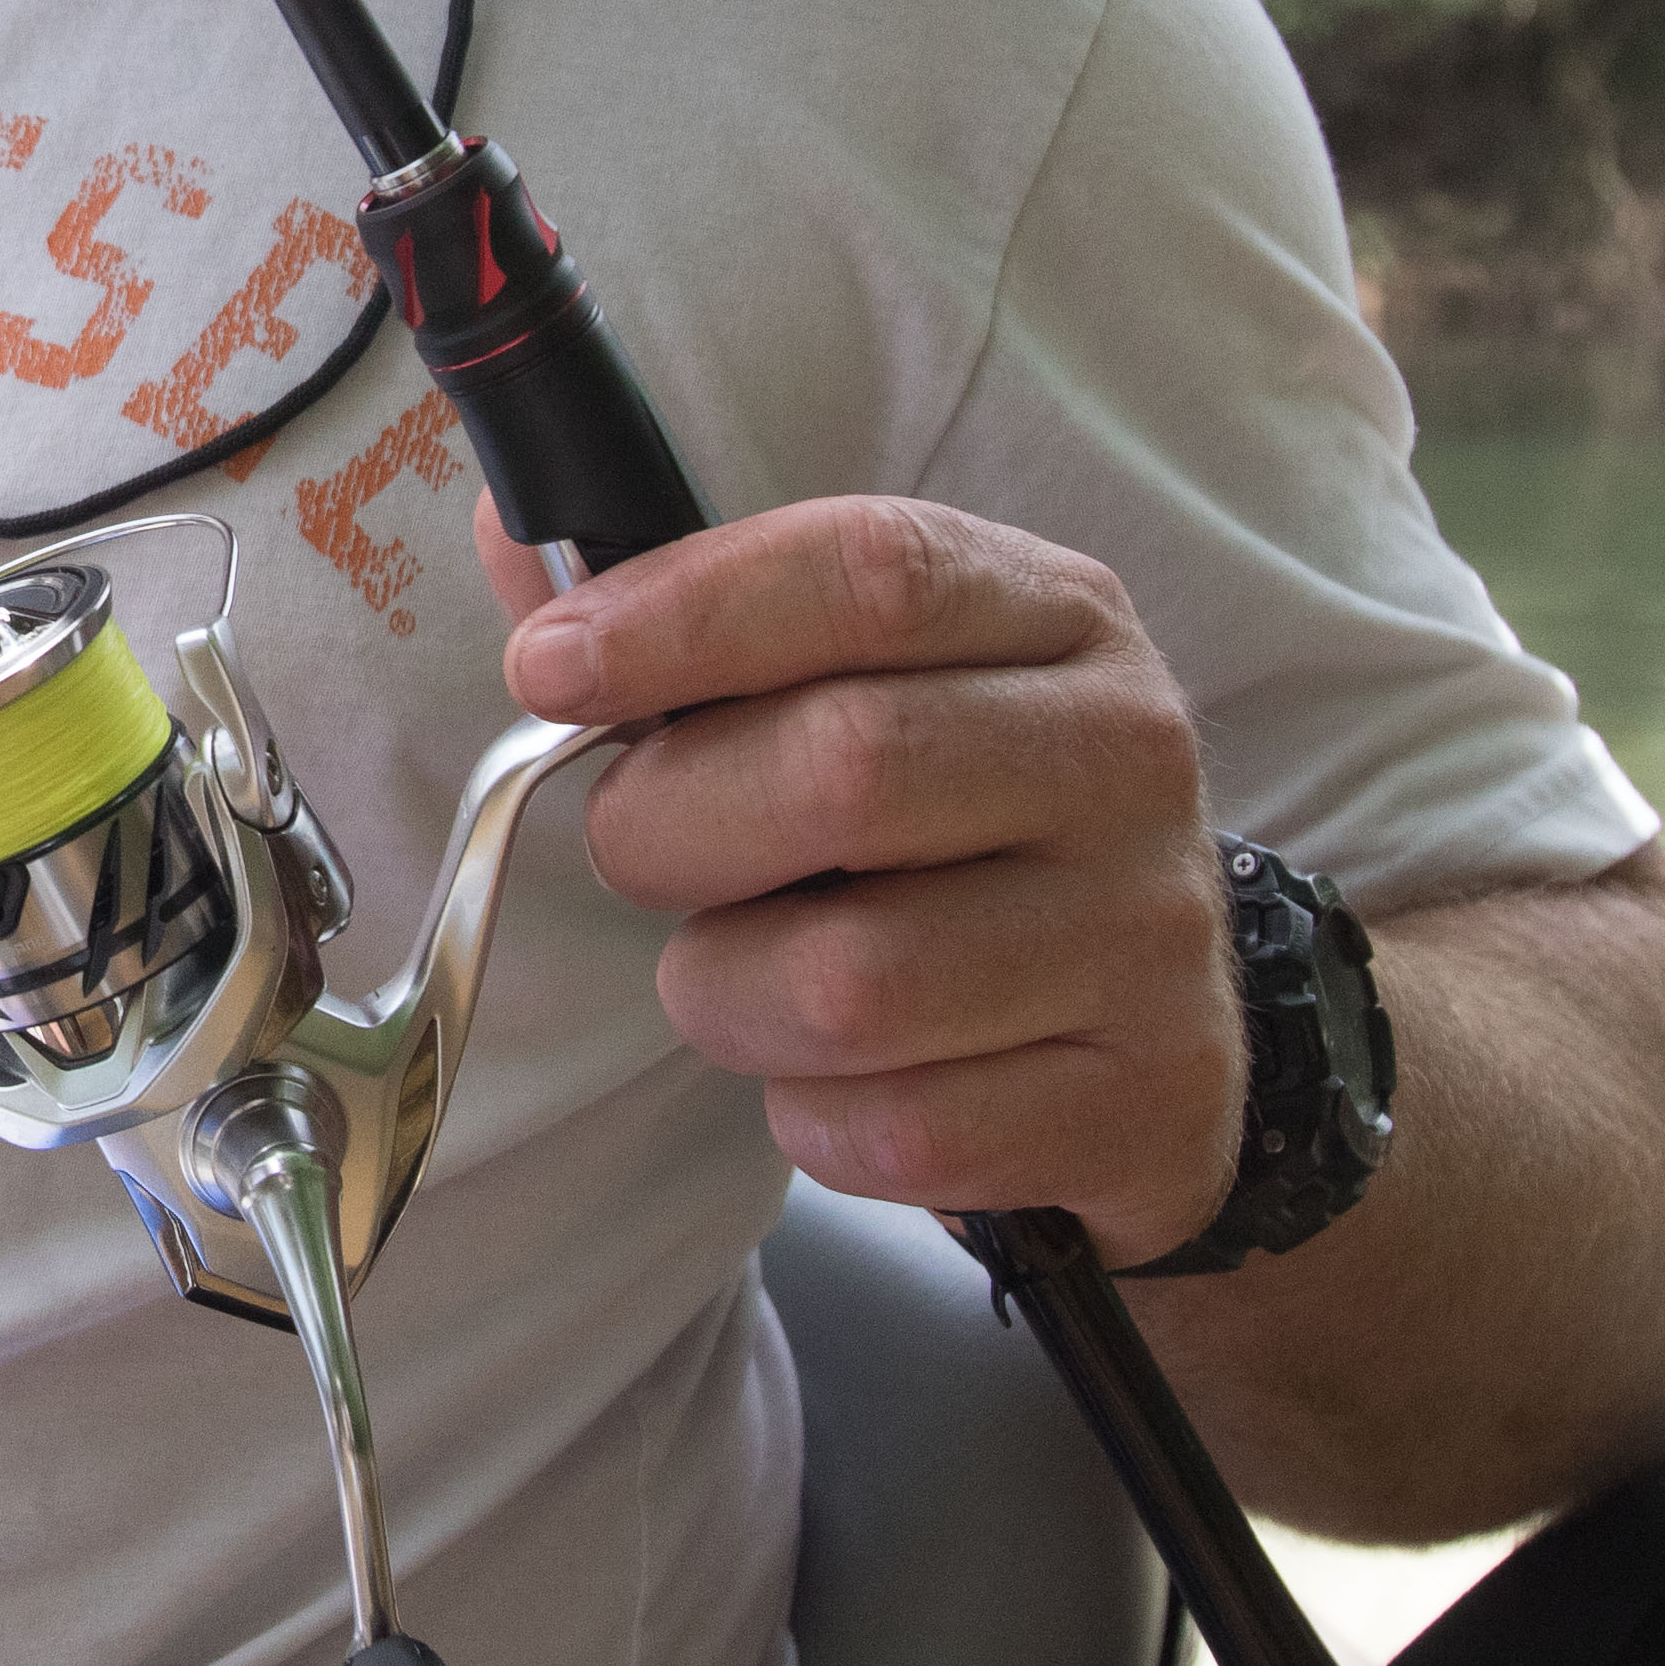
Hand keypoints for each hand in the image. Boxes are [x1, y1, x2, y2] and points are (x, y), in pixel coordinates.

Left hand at [486, 494, 1243, 1264]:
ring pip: (848, 981)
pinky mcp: (1136, 1102)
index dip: (686, 613)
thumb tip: (514, 536)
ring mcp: (1146, 935)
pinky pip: (892, 1129)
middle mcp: (1125, 755)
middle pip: (848, 767)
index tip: (549, 667)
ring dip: (727, 992)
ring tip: (746, 976)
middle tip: (646, 848)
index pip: (872, 570)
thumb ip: (700, 619)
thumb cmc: (956, 837)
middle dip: (676, 825)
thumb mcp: (871, 685)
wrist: (1150, 1041)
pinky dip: (812, 1116)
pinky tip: (840, 1076)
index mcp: (1056, 613)